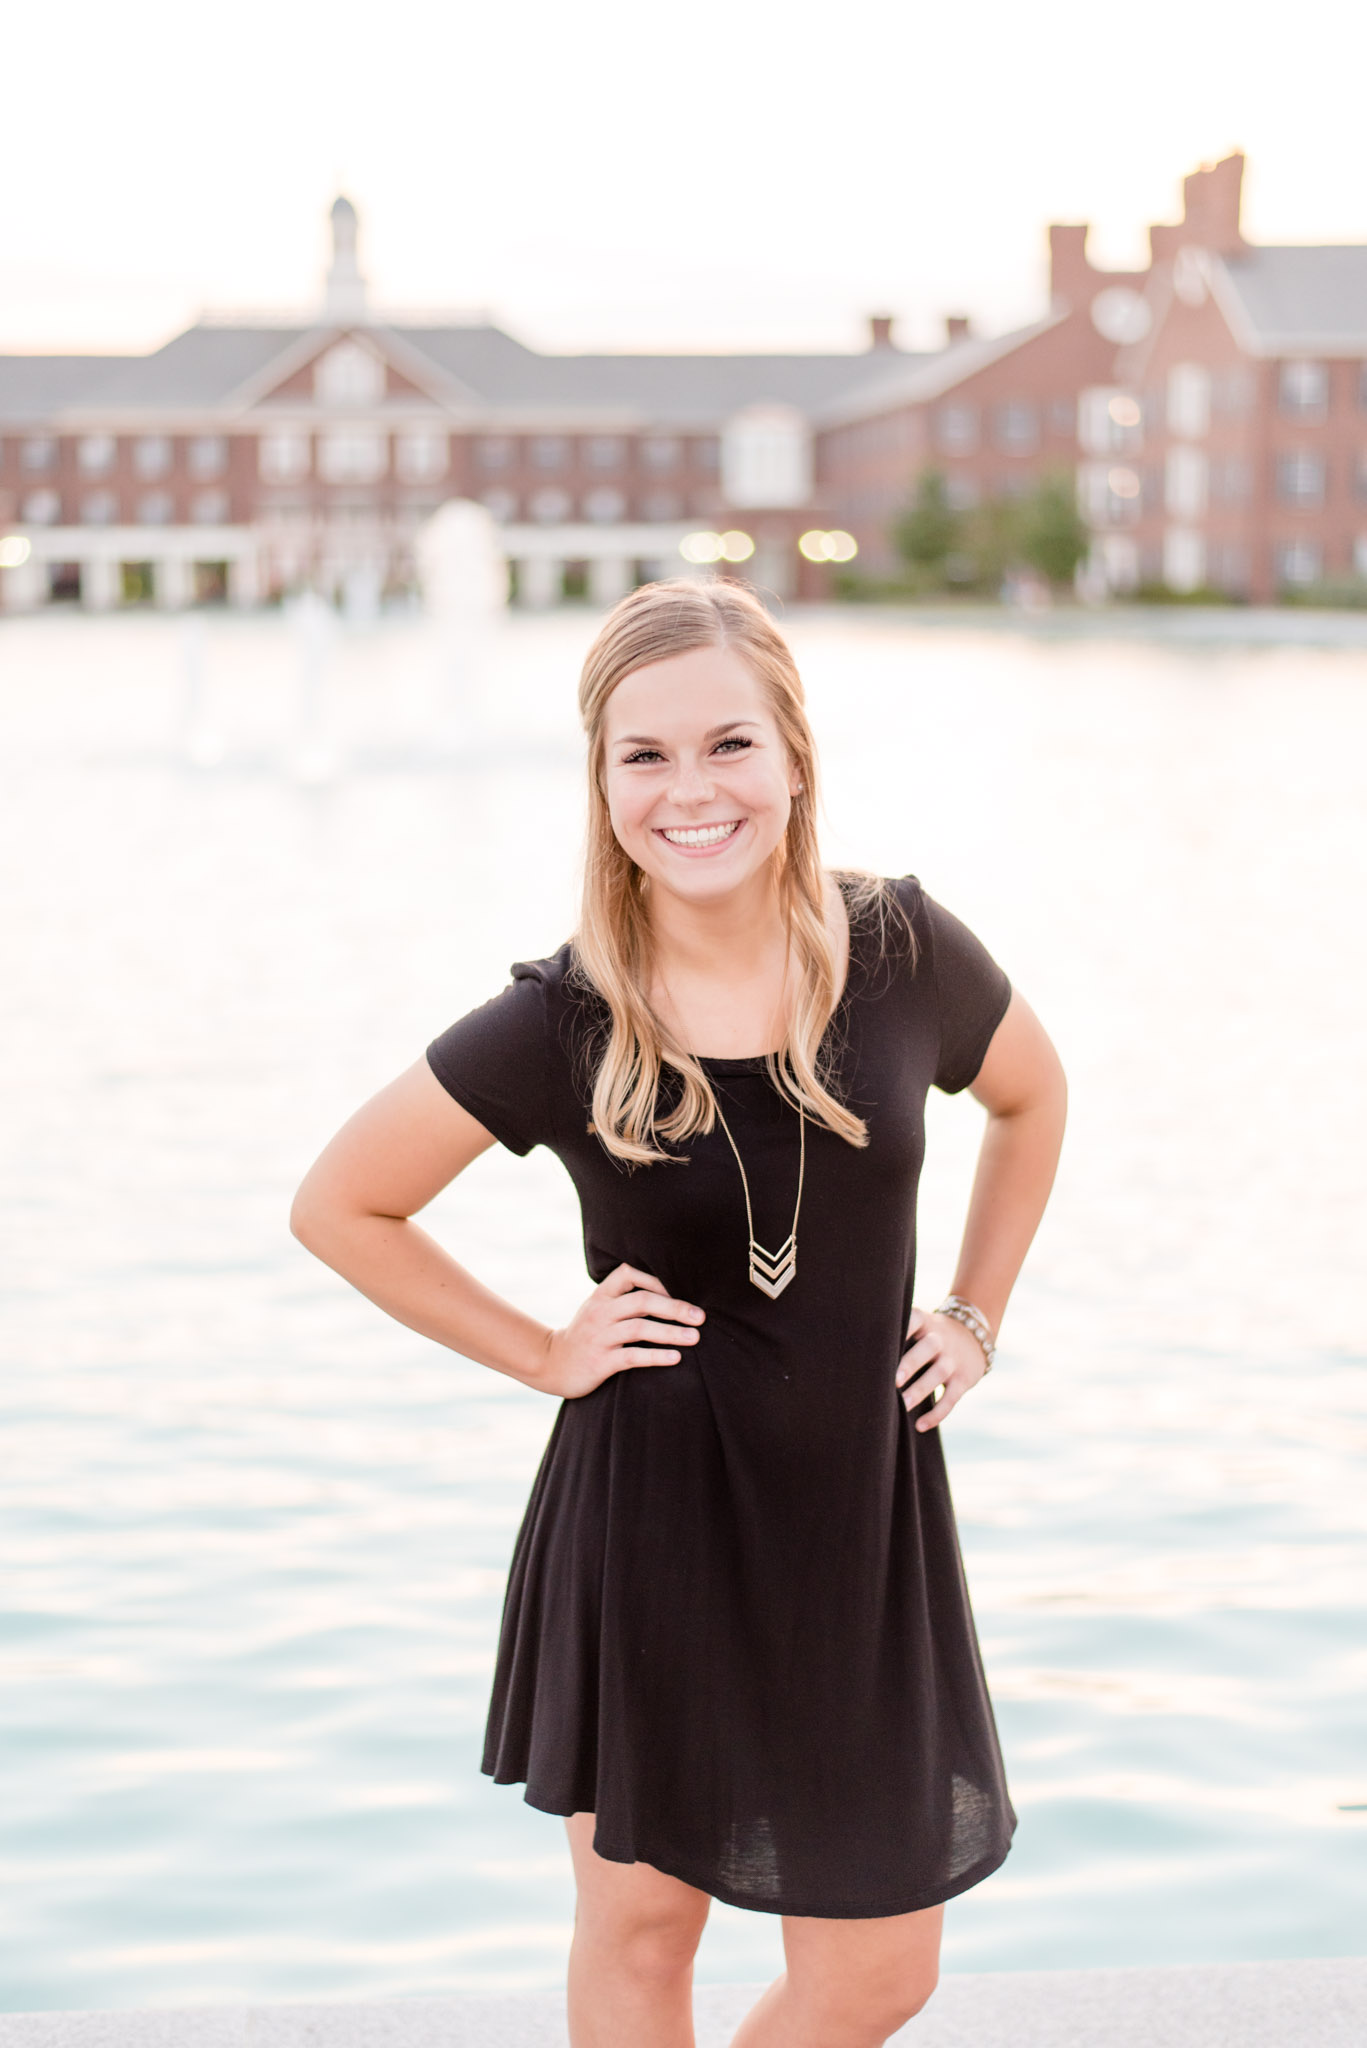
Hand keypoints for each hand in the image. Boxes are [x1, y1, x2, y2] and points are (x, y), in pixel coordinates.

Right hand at [543, 1263, 704, 1398]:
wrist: (552, 1364)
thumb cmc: (586, 1335)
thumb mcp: (599, 1310)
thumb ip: (624, 1300)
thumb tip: (669, 1294)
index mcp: (601, 1296)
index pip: (628, 1273)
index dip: (656, 1279)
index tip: (681, 1289)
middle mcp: (600, 1313)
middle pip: (642, 1301)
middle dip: (674, 1307)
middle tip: (700, 1316)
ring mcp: (599, 1337)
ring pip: (639, 1328)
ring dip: (671, 1332)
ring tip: (695, 1337)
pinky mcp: (600, 1362)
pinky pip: (632, 1357)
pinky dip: (656, 1356)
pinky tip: (676, 1358)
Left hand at [895, 1306, 989, 1431]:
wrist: (975, 1336)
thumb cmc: (930, 1335)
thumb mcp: (921, 1325)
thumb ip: (898, 1333)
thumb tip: (861, 1353)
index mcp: (925, 1323)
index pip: (914, 1320)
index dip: (901, 1329)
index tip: (883, 1342)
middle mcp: (941, 1339)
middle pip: (928, 1348)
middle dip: (910, 1363)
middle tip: (894, 1381)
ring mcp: (953, 1359)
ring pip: (939, 1373)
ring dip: (920, 1390)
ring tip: (903, 1405)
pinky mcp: (963, 1380)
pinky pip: (951, 1398)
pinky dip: (936, 1413)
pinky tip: (920, 1425)